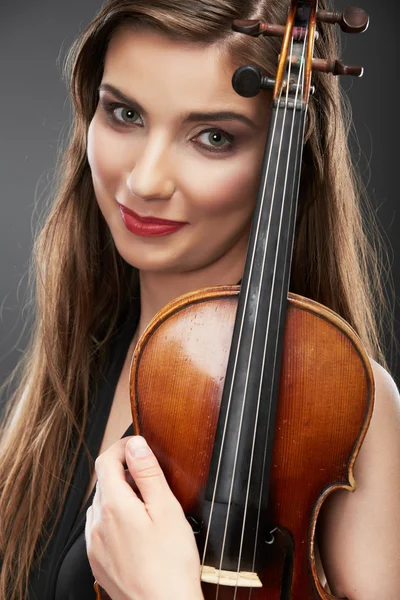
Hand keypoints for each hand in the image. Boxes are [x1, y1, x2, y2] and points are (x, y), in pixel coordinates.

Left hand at [85, 436, 203, 599]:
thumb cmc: (170, 564)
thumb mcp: (166, 509)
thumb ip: (148, 473)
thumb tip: (135, 444)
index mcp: (113, 506)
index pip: (106, 460)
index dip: (122, 447)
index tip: (138, 444)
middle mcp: (97, 523)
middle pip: (104, 482)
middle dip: (124, 471)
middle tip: (151, 477)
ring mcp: (94, 544)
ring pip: (102, 504)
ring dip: (119, 495)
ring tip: (147, 506)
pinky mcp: (97, 560)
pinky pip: (100, 527)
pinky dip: (114, 517)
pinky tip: (136, 529)